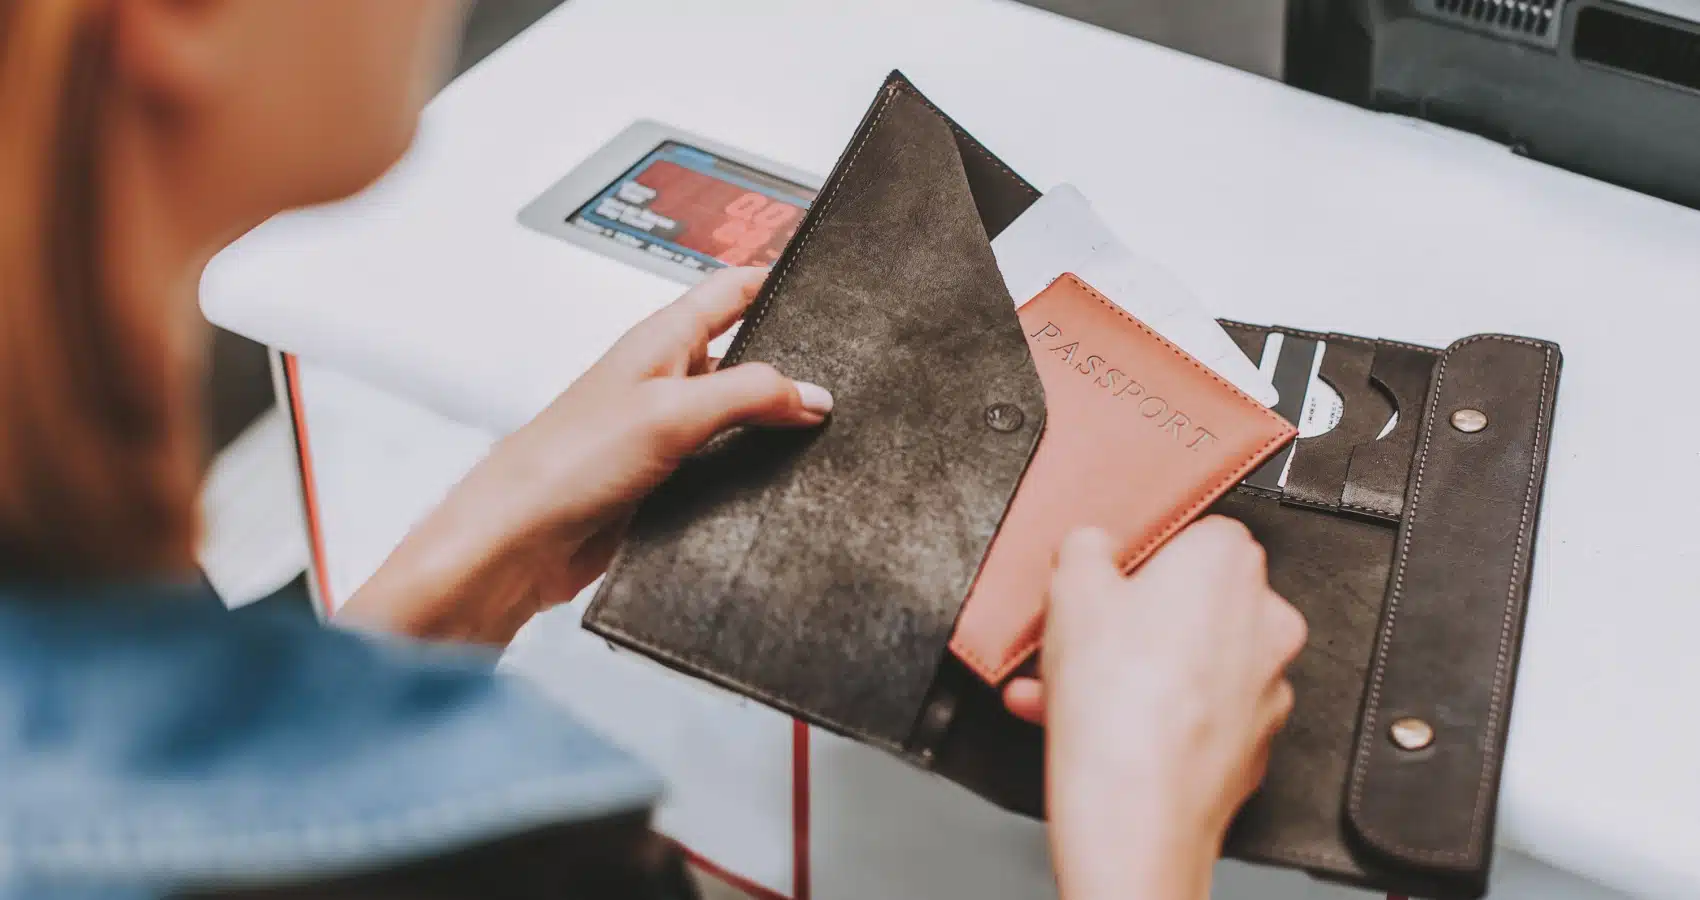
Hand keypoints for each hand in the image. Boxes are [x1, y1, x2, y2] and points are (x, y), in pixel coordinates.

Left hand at [337, 267, 830, 643]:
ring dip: (772, 427)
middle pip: (745, 355)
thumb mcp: (671, 412)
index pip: (730, 290)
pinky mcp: (668, 482)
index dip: (773, 278)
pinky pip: (726, 467)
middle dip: (789, 365)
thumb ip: (749, 394)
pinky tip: (775, 483)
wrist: (521, 541)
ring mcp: (667, 433)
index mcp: (661, 341)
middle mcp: (665, 381)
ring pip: (741, 418)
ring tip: (815, 435)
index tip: (820, 278)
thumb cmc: (564, 463)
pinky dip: (752, 472)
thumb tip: (812, 393)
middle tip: (839, 374)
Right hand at [1007, 519, 1306, 899]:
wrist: (1138, 807)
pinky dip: (1151, 716)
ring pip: (1187, 665)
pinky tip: (1093, 729)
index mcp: (1229, 562)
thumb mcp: (1070, 587)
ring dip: (1129, 672)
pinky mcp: (1252, 743)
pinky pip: (1194, 715)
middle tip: (1077, 637)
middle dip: (1128, 621)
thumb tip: (1091, 546)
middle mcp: (1265, 619)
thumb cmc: (1118, 697)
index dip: (1140, 557)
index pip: (1193, 533)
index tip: (1103, 579)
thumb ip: (1085, 549)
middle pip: (1190, 604)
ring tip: (1062, 693)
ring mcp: (1265, 686)